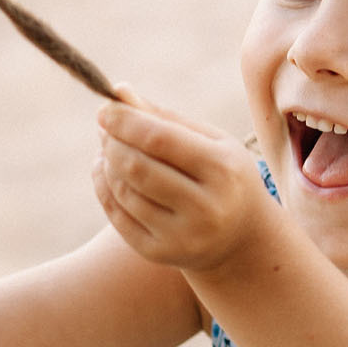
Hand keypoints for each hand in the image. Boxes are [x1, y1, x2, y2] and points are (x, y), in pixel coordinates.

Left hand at [93, 91, 278, 269]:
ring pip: (124, 192)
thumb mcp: (209, 142)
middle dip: (112, 143)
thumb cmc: (224, 176)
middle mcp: (206, 207)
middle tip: (105, 129)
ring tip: (109, 150)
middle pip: (137, 167)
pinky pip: (118, 217)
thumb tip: (119, 92)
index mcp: (223, 170)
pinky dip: (105, 189)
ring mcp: (183, 236)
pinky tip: (107, 173)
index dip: (126, 122)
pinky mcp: (160, 254)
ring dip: (107, 165)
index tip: (105, 109)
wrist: (242, 238)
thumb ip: (165, 117)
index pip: (161, 140)